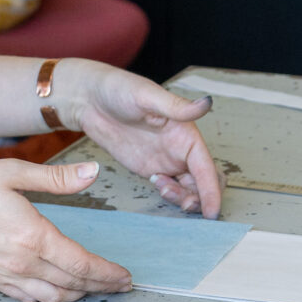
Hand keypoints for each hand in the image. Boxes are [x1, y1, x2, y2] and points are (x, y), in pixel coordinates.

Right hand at [0, 159, 131, 301]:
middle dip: (101, 287)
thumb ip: (55, 178)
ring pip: (54, 297)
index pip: (82, 264)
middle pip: (73, 284)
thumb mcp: (10, 172)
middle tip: (120, 285)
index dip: (108, 273)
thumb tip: (92, 172)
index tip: (126, 276)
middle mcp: (23, 263)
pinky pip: (30, 297)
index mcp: (33, 236)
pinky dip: (51, 297)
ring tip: (93, 288)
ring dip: (78, 295)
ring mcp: (7, 276)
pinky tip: (56, 289)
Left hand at [61, 62, 225, 216]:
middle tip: (183, 204)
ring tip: (163, 190)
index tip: (212, 211)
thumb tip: (206, 103)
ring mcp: (164, 160)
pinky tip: (155, 184)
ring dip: (183, 198)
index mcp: (186, 133)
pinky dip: (169, 195)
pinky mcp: (148, 168)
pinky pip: (168, 188)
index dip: (211, 190)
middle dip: (200, 198)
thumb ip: (177, 107)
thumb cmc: (118, 89)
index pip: (206, 167)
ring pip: (187, 188)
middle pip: (203, 182)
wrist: (89, 99)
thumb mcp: (147, 96)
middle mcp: (179, 148)